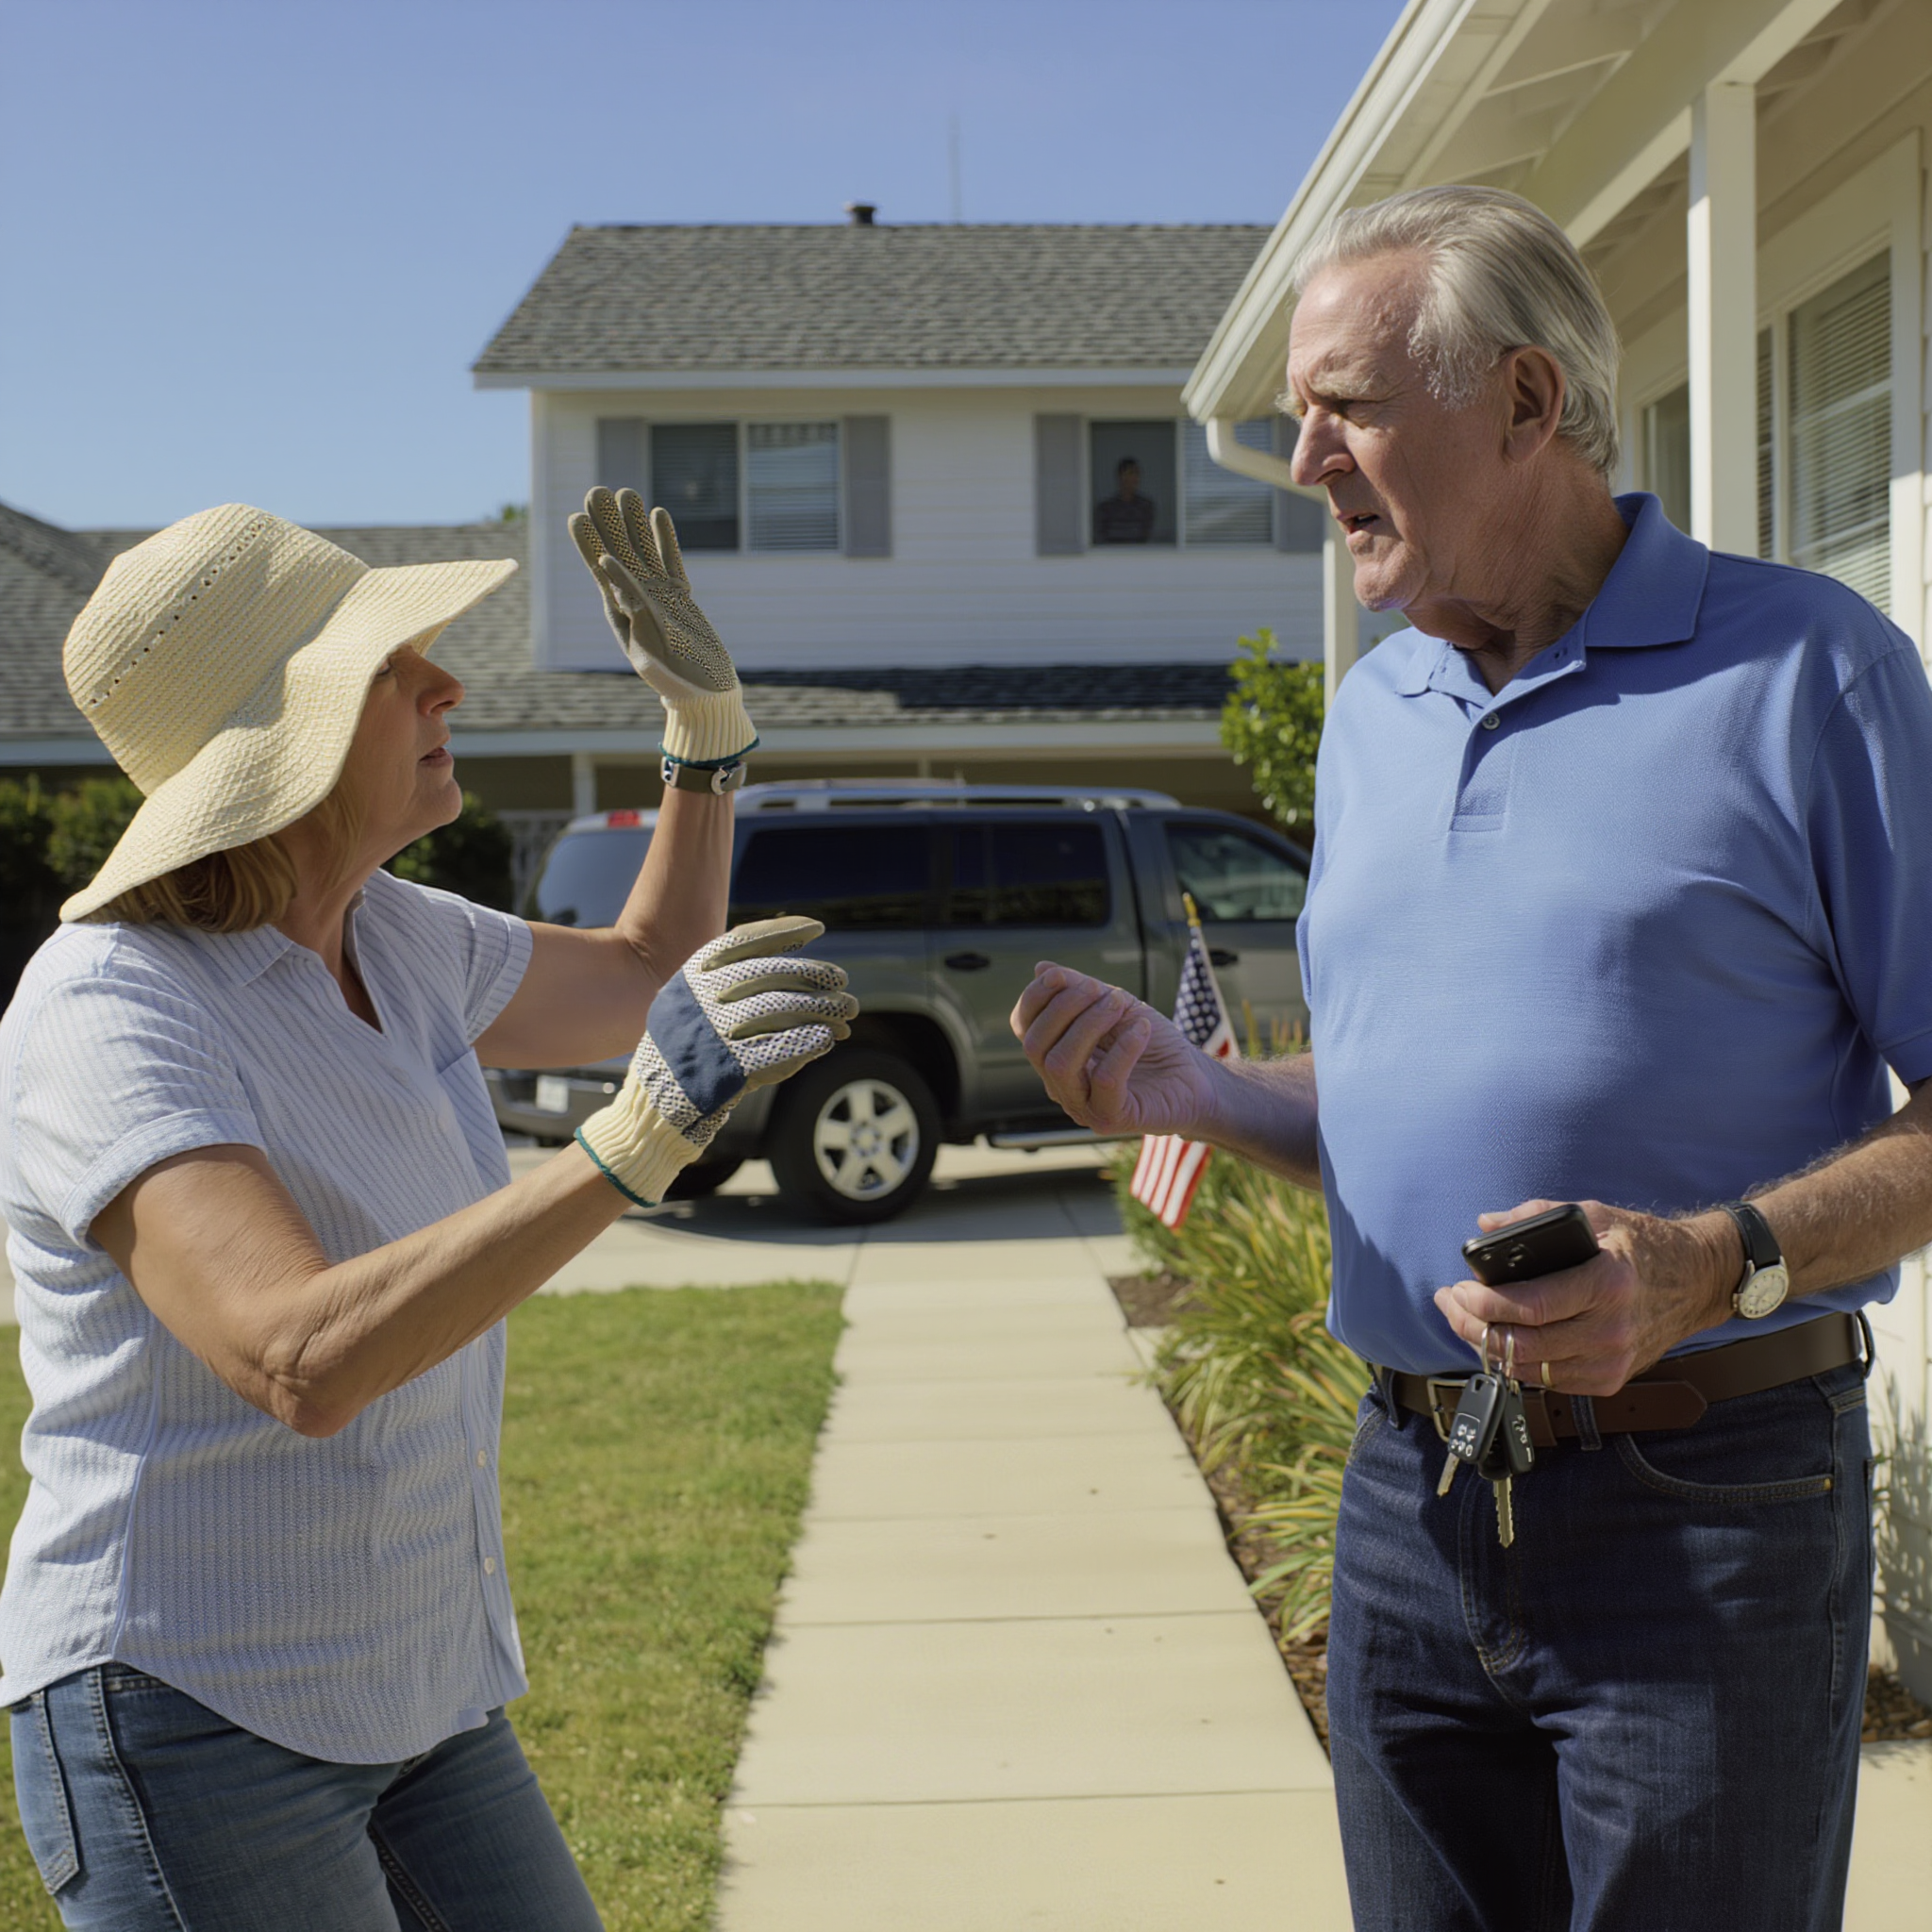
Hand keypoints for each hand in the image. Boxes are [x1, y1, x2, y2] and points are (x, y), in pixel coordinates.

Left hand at [567, 487, 756, 765]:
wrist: (706, 693)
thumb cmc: (675, 678)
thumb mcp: (647, 645)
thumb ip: (629, 603)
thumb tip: (607, 566)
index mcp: (621, 612)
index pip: (600, 570)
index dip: (589, 543)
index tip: (577, 516)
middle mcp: (636, 600)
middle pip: (619, 552)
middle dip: (607, 523)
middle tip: (597, 491)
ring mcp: (659, 596)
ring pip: (644, 551)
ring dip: (634, 523)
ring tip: (626, 492)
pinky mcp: (681, 598)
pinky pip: (671, 561)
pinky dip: (665, 538)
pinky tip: (657, 514)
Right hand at [577, 918, 857, 1205]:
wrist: (655, 1105)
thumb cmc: (688, 1048)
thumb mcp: (695, 1001)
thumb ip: (734, 976)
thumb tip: (795, 946)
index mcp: (691, 977)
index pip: (742, 941)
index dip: (782, 931)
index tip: (817, 927)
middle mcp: (698, 999)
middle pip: (767, 974)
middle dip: (811, 973)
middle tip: (842, 980)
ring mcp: (710, 1034)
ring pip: (776, 1008)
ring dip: (819, 1008)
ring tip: (847, 1013)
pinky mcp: (724, 1070)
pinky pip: (775, 1049)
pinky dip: (805, 1042)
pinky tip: (827, 1039)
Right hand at [1010, 963, 1219, 1137]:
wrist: (1196, 1079)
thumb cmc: (1153, 1044)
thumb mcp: (1116, 1006)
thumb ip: (1080, 989)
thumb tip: (1040, 968)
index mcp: (1056, 1055)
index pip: (1024, 1028)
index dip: (1034, 998)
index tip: (1059, 976)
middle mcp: (1061, 1085)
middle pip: (1035, 1046)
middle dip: (1063, 1009)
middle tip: (1100, 989)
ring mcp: (1083, 1106)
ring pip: (1061, 1064)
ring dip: (1089, 1025)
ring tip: (1120, 1005)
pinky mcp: (1110, 1119)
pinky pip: (1104, 1081)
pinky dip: (1122, 1048)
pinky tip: (1141, 1030)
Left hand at [1433, 1198, 1738, 1394]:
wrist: (1697, 1280)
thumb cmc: (1642, 1244)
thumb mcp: (1595, 1216)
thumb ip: (1536, 1216)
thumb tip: (1485, 1226)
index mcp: (1607, 1284)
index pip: (1532, 1307)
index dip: (1485, 1304)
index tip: (1457, 1289)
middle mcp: (1611, 1330)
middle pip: (1523, 1344)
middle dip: (1472, 1326)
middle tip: (1449, 1304)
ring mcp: (1613, 1361)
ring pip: (1530, 1369)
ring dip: (1487, 1347)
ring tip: (1463, 1319)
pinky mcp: (1611, 1379)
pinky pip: (1549, 1382)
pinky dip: (1517, 1363)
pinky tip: (1499, 1339)